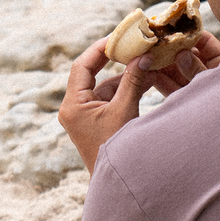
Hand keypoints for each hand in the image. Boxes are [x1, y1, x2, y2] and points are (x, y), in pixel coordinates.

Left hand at [58, 37, 152, 173]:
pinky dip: (126, 90)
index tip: (118, 38)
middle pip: (92, 74)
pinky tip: (145, 82)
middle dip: (114, 61)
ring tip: (147, 64)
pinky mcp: (95, 122)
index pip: (82, 65)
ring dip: (125, 77)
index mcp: (73, 104)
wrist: (116, 183)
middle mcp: (73, 108)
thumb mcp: (126, 111)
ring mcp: (84, 115)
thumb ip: (133, 82)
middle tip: (133, 46)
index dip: (100, 49)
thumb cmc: (118, 149)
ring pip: (103, 86)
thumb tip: (142, 56)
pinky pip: (109, 99)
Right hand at [149, 30, 219, 96]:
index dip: (189, 33)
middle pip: (186, 54)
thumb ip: (197, 69)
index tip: (173, 27)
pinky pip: (170, 87)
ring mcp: (193, 85)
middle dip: (169, 47)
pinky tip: (146, 71)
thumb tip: (182, 54)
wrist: (219, 134)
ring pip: (175, 70)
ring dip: (161, 62)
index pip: (205, 41)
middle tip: (154, 39)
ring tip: (146, 53)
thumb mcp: (212, 84)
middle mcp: (206, 72)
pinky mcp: (183, 98)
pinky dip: (159, 80)